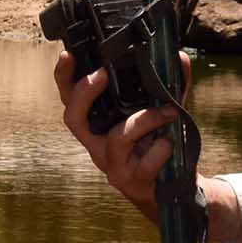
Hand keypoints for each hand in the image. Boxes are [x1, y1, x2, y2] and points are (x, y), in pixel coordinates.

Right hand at [52, 48, 189, 221]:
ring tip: (170, 111)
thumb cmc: (158, 145)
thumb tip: (178, 57)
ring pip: (118, 137)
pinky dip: (162, 149)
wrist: (171, 188)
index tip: (68, 54)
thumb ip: (169, 87)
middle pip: (73, 118)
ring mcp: (112, 165)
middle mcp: (98, 144)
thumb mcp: (162, 113)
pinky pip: (145, 162)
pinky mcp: (131, 182)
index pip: (70, 99)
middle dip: (84, 93)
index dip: (64, 78)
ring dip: (146, 120)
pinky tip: (171, 145)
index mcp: (98, 124)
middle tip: (102, 74)